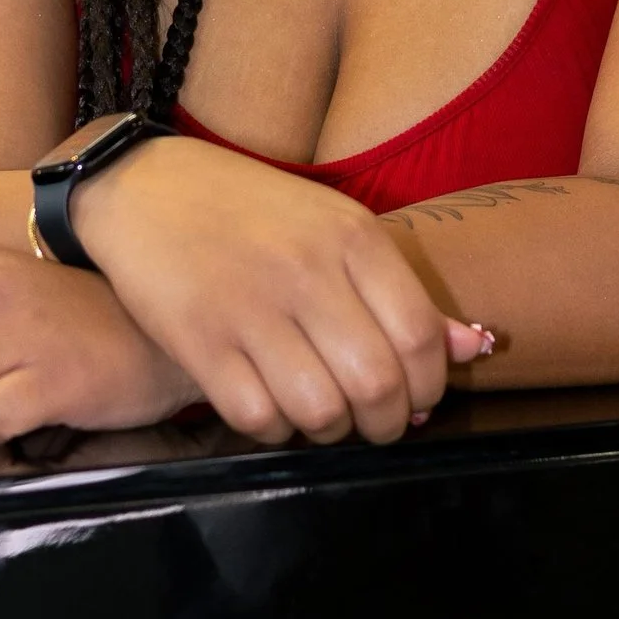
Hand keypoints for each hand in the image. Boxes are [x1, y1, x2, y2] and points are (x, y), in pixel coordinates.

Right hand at [73, 137, 491, 445]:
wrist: (143, 186)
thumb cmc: (250, 211)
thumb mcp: (334, 228)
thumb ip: (401, 292)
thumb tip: (475, 348)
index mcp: (352, 237)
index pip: (420, 338)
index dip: (429, 388)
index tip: (417, 400)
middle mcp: (308, 271)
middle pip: (377, 385)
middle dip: (386, 424)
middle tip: (374, 424)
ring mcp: (250, 308)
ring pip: (321, 411)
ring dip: (331, 432)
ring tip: (324, 417)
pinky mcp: (198, 341)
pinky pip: (258, 418)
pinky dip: (276, 430)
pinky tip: (274, 409)